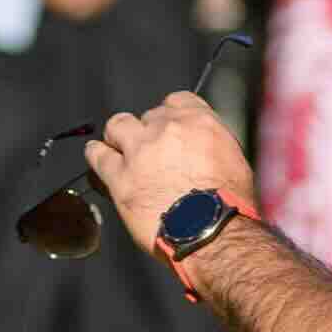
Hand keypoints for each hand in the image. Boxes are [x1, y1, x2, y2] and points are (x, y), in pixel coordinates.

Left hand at [84, 86, 251, 255]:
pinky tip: (99, 161)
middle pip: (147, 116)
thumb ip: (210, 145)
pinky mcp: (120, 176)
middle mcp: (167, 128)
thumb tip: (200, 149)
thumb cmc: (230, 206)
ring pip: (117, 126)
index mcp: (199, 122)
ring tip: (119, 151)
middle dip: (148, 133)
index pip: (176, 100)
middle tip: (149, 153)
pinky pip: (97, 154)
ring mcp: (140, 150)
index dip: (169, 117)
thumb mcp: (234, 162)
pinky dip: (97, 156)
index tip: (167, 129)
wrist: (212, 232)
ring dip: (119, 137)